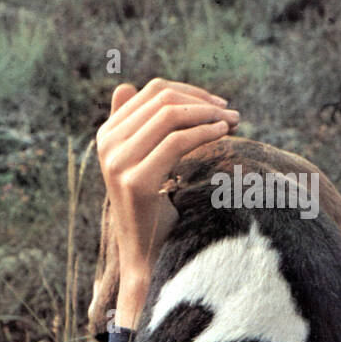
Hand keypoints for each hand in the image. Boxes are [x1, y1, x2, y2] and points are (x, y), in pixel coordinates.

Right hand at [96, 78, 238, 327]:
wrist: (145, 256)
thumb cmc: (152, 209)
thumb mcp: (139, 163)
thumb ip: (134, 127)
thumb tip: (125, 85)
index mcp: (107, 134)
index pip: (152, 91)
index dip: (190, 92)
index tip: (218, 105)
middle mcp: (107, 144)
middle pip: (162, 99)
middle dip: (203, 102)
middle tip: (232, 113)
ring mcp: (118, 162)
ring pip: (170, 116)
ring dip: (208, 115)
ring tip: (233, 123)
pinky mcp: (135, 181)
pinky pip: (176, 142)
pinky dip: (204, 133)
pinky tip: (223, 134)